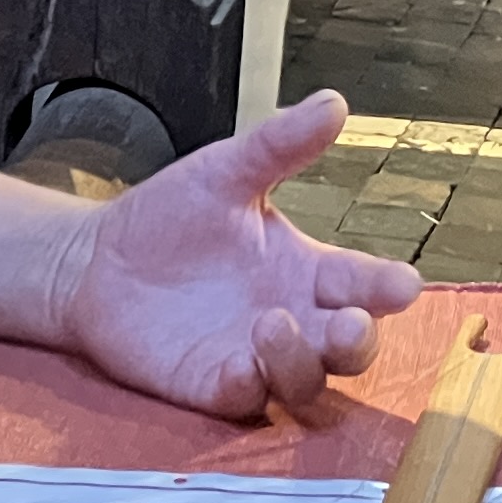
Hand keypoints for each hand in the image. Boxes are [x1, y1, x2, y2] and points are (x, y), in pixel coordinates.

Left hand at [39, 92, 422, 423]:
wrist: (99, 259)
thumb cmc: (173, 216)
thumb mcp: (227, 170)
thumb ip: (279, 144)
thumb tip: (334, 103)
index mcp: (309, 269)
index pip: (364, 284)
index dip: (387, 287)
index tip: (402, 285)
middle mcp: (295, 319)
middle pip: (350, 349)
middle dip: (358, 341)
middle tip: (348, 323)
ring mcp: (256, 357)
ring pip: (304, 382)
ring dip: (299, 360)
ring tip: (271, 323)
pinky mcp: (212, 384)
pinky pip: (244, 399)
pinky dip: (248, 387)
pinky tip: (240, 366)